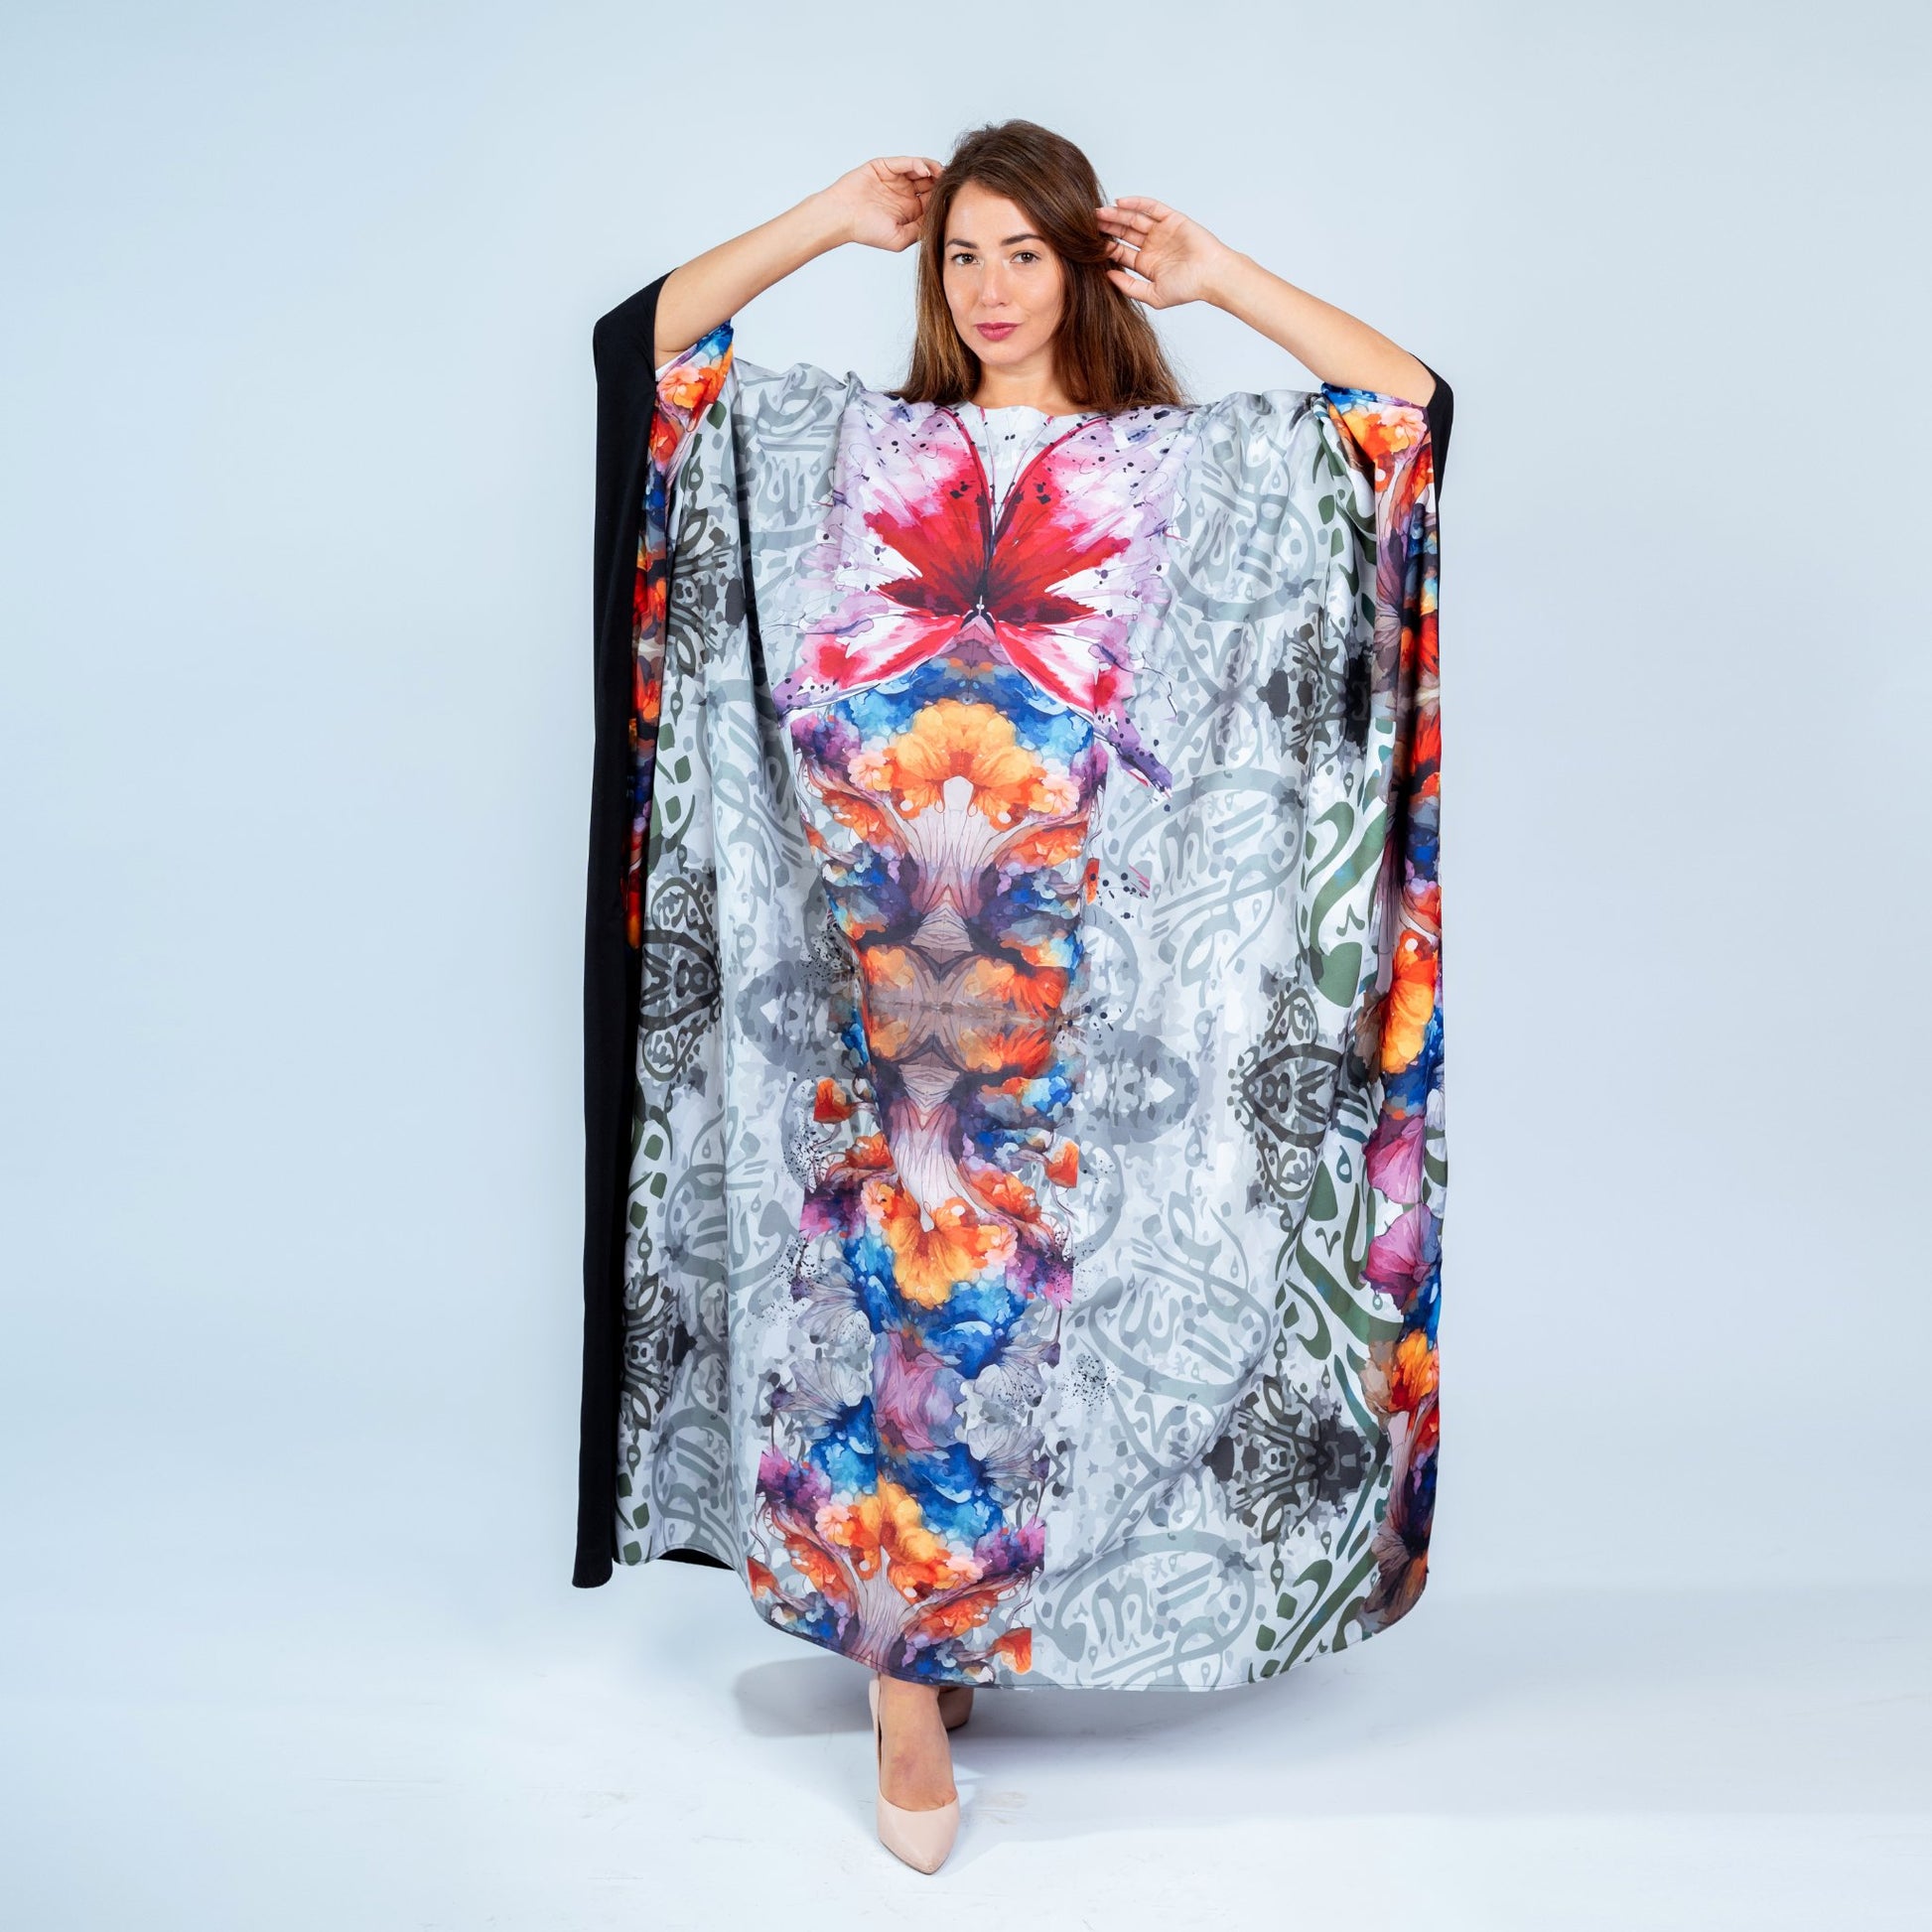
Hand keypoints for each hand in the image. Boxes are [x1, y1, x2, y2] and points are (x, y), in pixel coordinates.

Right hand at [819, 156, 943, 252]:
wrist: (842, 216)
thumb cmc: (866, 231)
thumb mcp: (900, 239)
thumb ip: (920, 230)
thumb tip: (939, 221)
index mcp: (910, 212)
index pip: (933, 201)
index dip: (943, 199)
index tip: (954, 198)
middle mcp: (905, 194)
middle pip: (930, 183)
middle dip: (942, 182)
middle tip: (951, 182)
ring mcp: (896, 179)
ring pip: (921, 170)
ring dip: (934, 170)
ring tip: (941, 174)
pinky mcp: (886, 167)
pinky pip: (906, 163)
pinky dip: (917, 164)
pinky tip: (925, 171)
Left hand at [1096, 197, 1238, 308]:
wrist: (1212, 275)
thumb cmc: (1188, 288)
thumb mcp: (1153, 295)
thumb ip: (1130, 287)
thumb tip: (1107, 276)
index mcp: (1147, 264)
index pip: (1120, 253)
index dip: (1105, 248)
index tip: (1087, 245)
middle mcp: (1152, 246)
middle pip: (1124, 233)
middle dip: (1106, 228)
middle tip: (1086, 223)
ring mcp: (1162, 231)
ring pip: (1134, 219)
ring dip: (1116, 215)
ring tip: (1098, 212)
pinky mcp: (1172, 219)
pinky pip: (1151, 208)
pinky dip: (1136, 203)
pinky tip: (1120, 203)